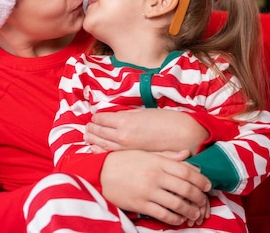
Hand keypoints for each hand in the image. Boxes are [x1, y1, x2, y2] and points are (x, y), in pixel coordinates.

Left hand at [85, 109, 208, 153]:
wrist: (182, 136)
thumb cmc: (165, 121)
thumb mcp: (143, 113)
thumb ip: (126, 115)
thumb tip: (113, 116)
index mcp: (124, 121)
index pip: (101, 118)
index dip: (96, 118)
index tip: (94, 117)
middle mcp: (121, 136)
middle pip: (98, 131)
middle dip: (91, 129)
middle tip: (87, 127)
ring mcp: (125, 148)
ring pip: (101, 144)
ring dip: (93, 139)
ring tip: (87, 136)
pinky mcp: (131, 156)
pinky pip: (110, 154)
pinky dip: (100, 151)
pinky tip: (95, 149)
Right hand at [100, 149, 211, 225]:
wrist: (100, 172)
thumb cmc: (123, 161)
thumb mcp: (145, 153)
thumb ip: (166, 155)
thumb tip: (186, 154)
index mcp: (157, 161)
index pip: (186, 170)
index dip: (200, 179)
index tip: (207, 185)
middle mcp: (155, 175)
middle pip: (185, 188)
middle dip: (199, 197)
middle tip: (203, 201)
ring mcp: (148, 191)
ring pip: (177, 204)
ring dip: (190, 210)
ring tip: (195, 213)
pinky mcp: (141, 204)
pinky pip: (163, 214)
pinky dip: (175, 219)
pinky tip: (179, 219)